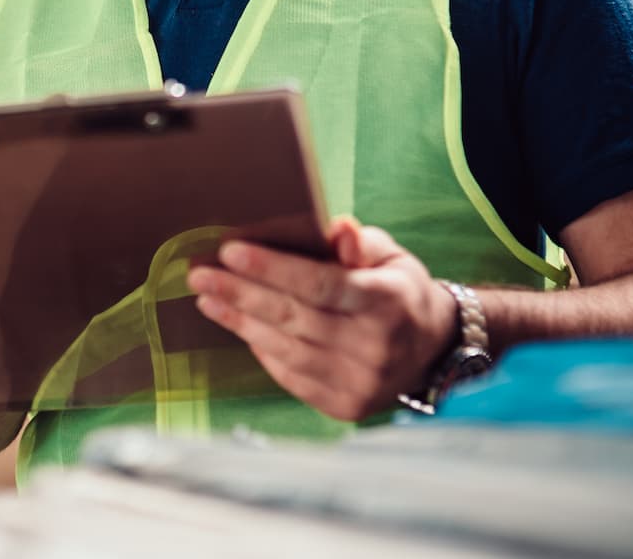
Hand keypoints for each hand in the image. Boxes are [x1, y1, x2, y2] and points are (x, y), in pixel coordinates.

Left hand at [185, 217, 457, 421]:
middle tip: (199, 274)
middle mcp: (374, 347)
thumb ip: (359, 242)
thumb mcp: (391, 257)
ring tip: (207, 299)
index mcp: (386, 301)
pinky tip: (238, 326)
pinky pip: (291, 376)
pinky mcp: (345, 406)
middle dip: (240, 293)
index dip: (272, 268)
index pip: (320, 284)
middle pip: (294, 317)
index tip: (230, 251)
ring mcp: (360, 382)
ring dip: (240, 322)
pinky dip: (261, 350)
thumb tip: (336, 227)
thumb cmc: (399, 291)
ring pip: (286, 349)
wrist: (433, 350)